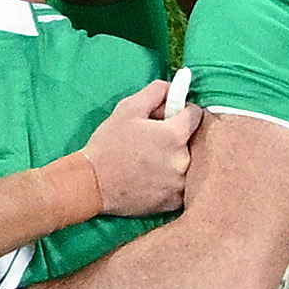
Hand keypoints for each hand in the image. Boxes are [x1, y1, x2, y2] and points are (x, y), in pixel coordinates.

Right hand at [80, 79, 199, 217]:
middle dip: (178, 137)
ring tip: (151, 161)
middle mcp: (183, 160)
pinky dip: (171, 181)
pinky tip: (152, 178)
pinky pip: (181, 186)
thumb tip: (174, 87)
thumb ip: (155, 93)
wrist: (92, 184)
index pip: (196, 114)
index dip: (181, 111)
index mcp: (175, 135)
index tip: (168, 117)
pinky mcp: (173, 202)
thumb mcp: (127, 109)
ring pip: (188, 164)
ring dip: (175, 160)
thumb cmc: (109, 144)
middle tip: (154, 141)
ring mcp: (180, 184)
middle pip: (193, 141)